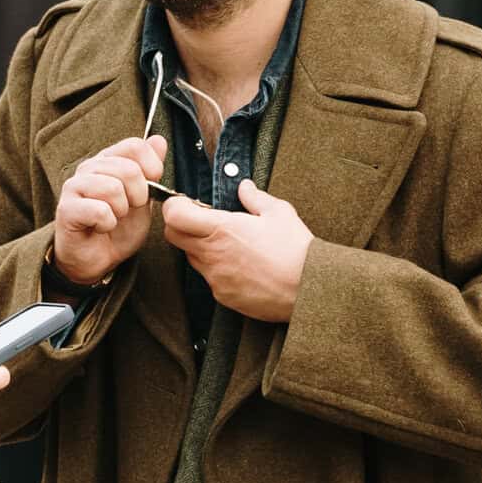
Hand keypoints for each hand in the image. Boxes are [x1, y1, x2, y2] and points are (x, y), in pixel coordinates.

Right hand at [53, 134, 166, 282]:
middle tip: (128, 210)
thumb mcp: (144, 198)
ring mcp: (75, 186)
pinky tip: (100, 227)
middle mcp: (89, 168)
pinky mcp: (67, 209)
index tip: (148, 190)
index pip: (135, 146)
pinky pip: (100, 211)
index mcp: (108, 160)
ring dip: (121, 211)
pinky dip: (107, 224)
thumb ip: (151, 170)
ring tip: (114, 218)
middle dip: (139, 196)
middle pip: (129, 169)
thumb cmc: (118, 228)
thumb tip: (159, 140)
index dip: (151, 168)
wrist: (97, 259)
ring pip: (113, 188)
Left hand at [160, 180, 312, 321]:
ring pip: (191, 258)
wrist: (308, 289)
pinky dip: (217, 269)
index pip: (174, 216)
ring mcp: (215, 278)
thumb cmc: (295, 249)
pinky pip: (209, 279)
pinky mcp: (222, 296)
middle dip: (181, 225)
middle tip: (202, 220)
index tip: (186, 204)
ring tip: (228, 244)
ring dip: (200, 248)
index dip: (174, 207)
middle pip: (173, 237)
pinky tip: (240, 266)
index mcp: (222, 229)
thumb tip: (243, 186)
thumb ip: (254, 197)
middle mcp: (212, 255)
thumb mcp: (278, 212)